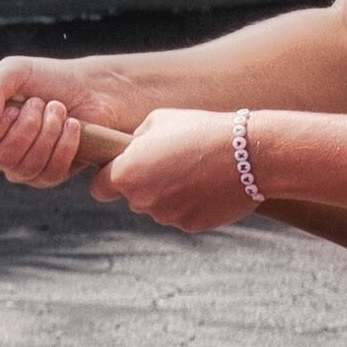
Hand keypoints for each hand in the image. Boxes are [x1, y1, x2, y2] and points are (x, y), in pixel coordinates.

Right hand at [0, 56, 142, 186]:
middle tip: (40, 102)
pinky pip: (51, 173)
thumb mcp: (15, 71)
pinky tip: (72, 125)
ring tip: (58, 109)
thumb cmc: (48, 78)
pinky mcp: (50, 176)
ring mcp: (24, 168)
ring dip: (47, 133)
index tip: (11, 110)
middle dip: (26, 127)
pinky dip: (65, 146)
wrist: (90, 88)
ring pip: (26, 167)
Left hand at [89, 106, 256, 233]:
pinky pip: (183, 215)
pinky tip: (209, 185)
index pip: (99, 188)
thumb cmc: (201, 130)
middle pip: (132, 197)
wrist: (247, 154)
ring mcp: (166, 216)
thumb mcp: (159, 121)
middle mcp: (141, 200)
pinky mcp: (191, 226)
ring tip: (196, 171)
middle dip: (145, 184)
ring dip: (170, 194)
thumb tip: (130, 149)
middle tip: (172, 163)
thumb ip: (136, 140)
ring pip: (158, 207)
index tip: (122, 171)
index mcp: (126, 173)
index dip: (109, 179)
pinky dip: (192, 204)